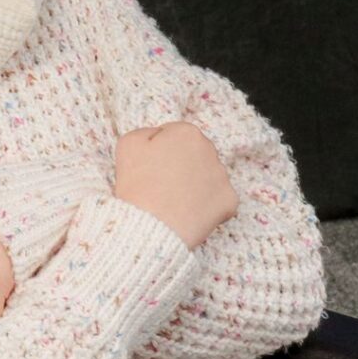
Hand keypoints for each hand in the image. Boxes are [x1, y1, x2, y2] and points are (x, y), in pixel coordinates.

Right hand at [113, 122, 238, 249]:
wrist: (151, 226)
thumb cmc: (137, 184)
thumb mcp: (128, 144)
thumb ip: (147, 132)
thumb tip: (160, 136)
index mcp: (186, 133)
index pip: (174, 136)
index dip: (159, 151)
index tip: (151, 167)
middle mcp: (210, 149)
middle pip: (193, 154)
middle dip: (181, 165)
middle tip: (161, 184)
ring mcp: (222, 176)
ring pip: (206, 176)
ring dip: (194, 184)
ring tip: (173, 200)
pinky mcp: (229, 201)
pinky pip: (217, 200)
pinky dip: (204, 205)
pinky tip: (188, 211)